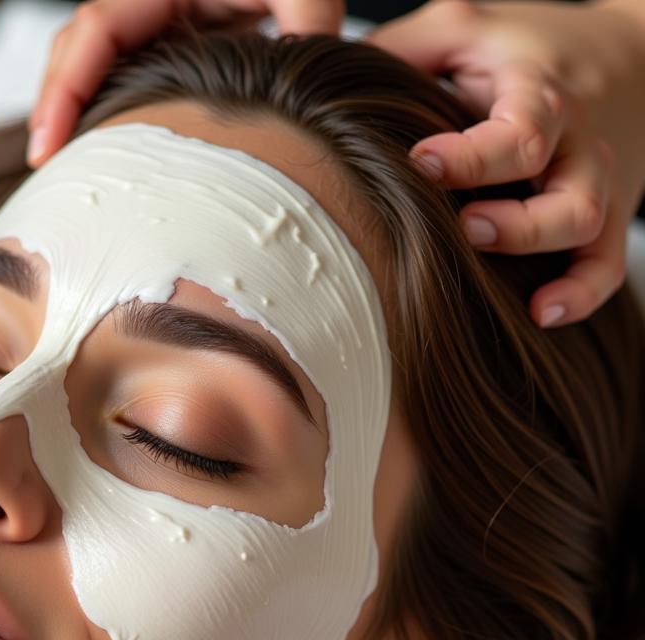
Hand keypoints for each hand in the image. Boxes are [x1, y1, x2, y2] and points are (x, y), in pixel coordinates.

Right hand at [26, 0, 343, 165]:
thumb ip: (305, 26)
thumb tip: (297, 96)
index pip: (95, 30)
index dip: (63, 89)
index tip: (48, 147)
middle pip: (79, 47)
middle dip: (54, 105)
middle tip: (44, 167)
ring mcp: (161, 19)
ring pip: (96, 62)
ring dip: (76, 110)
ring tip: (67, 165)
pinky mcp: (174, 38)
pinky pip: (124, 72)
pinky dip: (109, 110)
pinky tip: (110, 149)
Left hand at [367, 0, 644, 327]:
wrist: (624, 56)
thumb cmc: (521, 50)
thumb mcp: (463, 30)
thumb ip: (404, 49)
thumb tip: (322, 79)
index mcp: (538, 96)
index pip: (521, 130)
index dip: (473, 156)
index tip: (420, 164)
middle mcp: (574, 144)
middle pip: (566, 191)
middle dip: (514, 221)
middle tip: (462, 226)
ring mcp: (595, 183)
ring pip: (586, 226)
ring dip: (539, 252)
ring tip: (495, 275)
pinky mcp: (605, 217)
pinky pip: (604, 264)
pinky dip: (580, 292)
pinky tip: (540, 312)